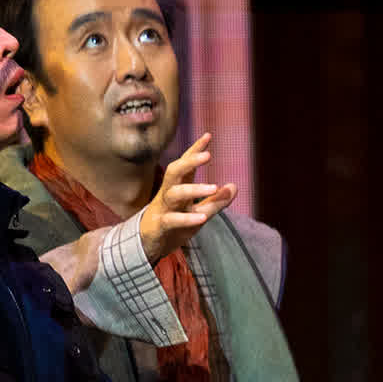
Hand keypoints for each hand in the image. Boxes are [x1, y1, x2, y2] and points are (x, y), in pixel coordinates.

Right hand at [135, 136, 236, 266]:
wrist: (148, 245)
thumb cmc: (174, 225)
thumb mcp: (198, 212)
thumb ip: (215, 201)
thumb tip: (234, 186)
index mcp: (178, 187)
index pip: (185, 165)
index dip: (195, 150)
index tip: (208, 135)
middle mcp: (169, 194)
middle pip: (175, 171)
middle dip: (189, 161)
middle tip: (208, 155)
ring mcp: (163, 209)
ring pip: (174, 194)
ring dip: (194, 189)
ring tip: (214, 187)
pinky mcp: (160, 226)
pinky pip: (171, 220)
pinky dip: (187, 219)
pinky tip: (202, 218)